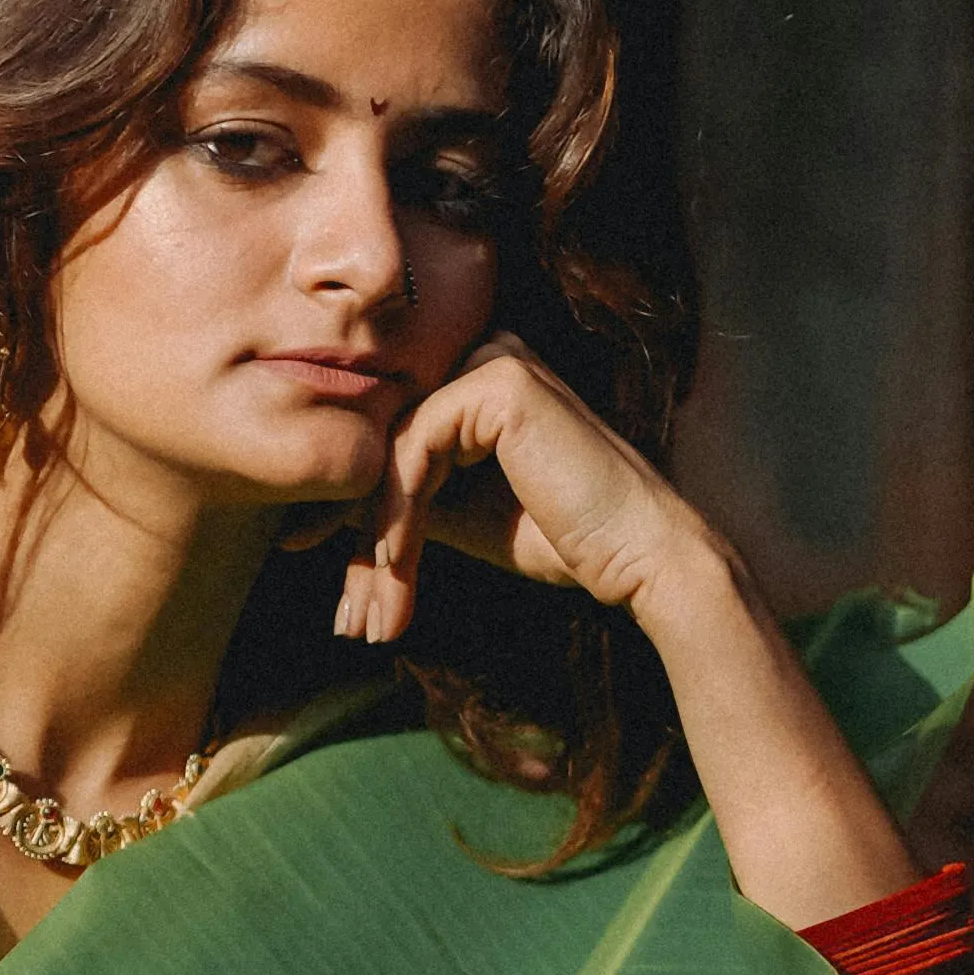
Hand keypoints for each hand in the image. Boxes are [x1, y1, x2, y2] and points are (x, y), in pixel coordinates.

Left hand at [334, 339, 730, 649]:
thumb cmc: (566, 539)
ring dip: (375, 545)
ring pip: (392, 455)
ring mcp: (494, 360)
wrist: (639, 555)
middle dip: (357, 540)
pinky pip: (415, 452)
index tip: (334, 581)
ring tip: (372, 617)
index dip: (354, 513)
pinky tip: (395, 568)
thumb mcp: (464, 514)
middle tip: (350, 620)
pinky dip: (397, 517)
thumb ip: (409, 495)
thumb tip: (335, 509)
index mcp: (481, 379)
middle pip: (386, 445)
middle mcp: (485, 355)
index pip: (393, 438)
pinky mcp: (499, 381)